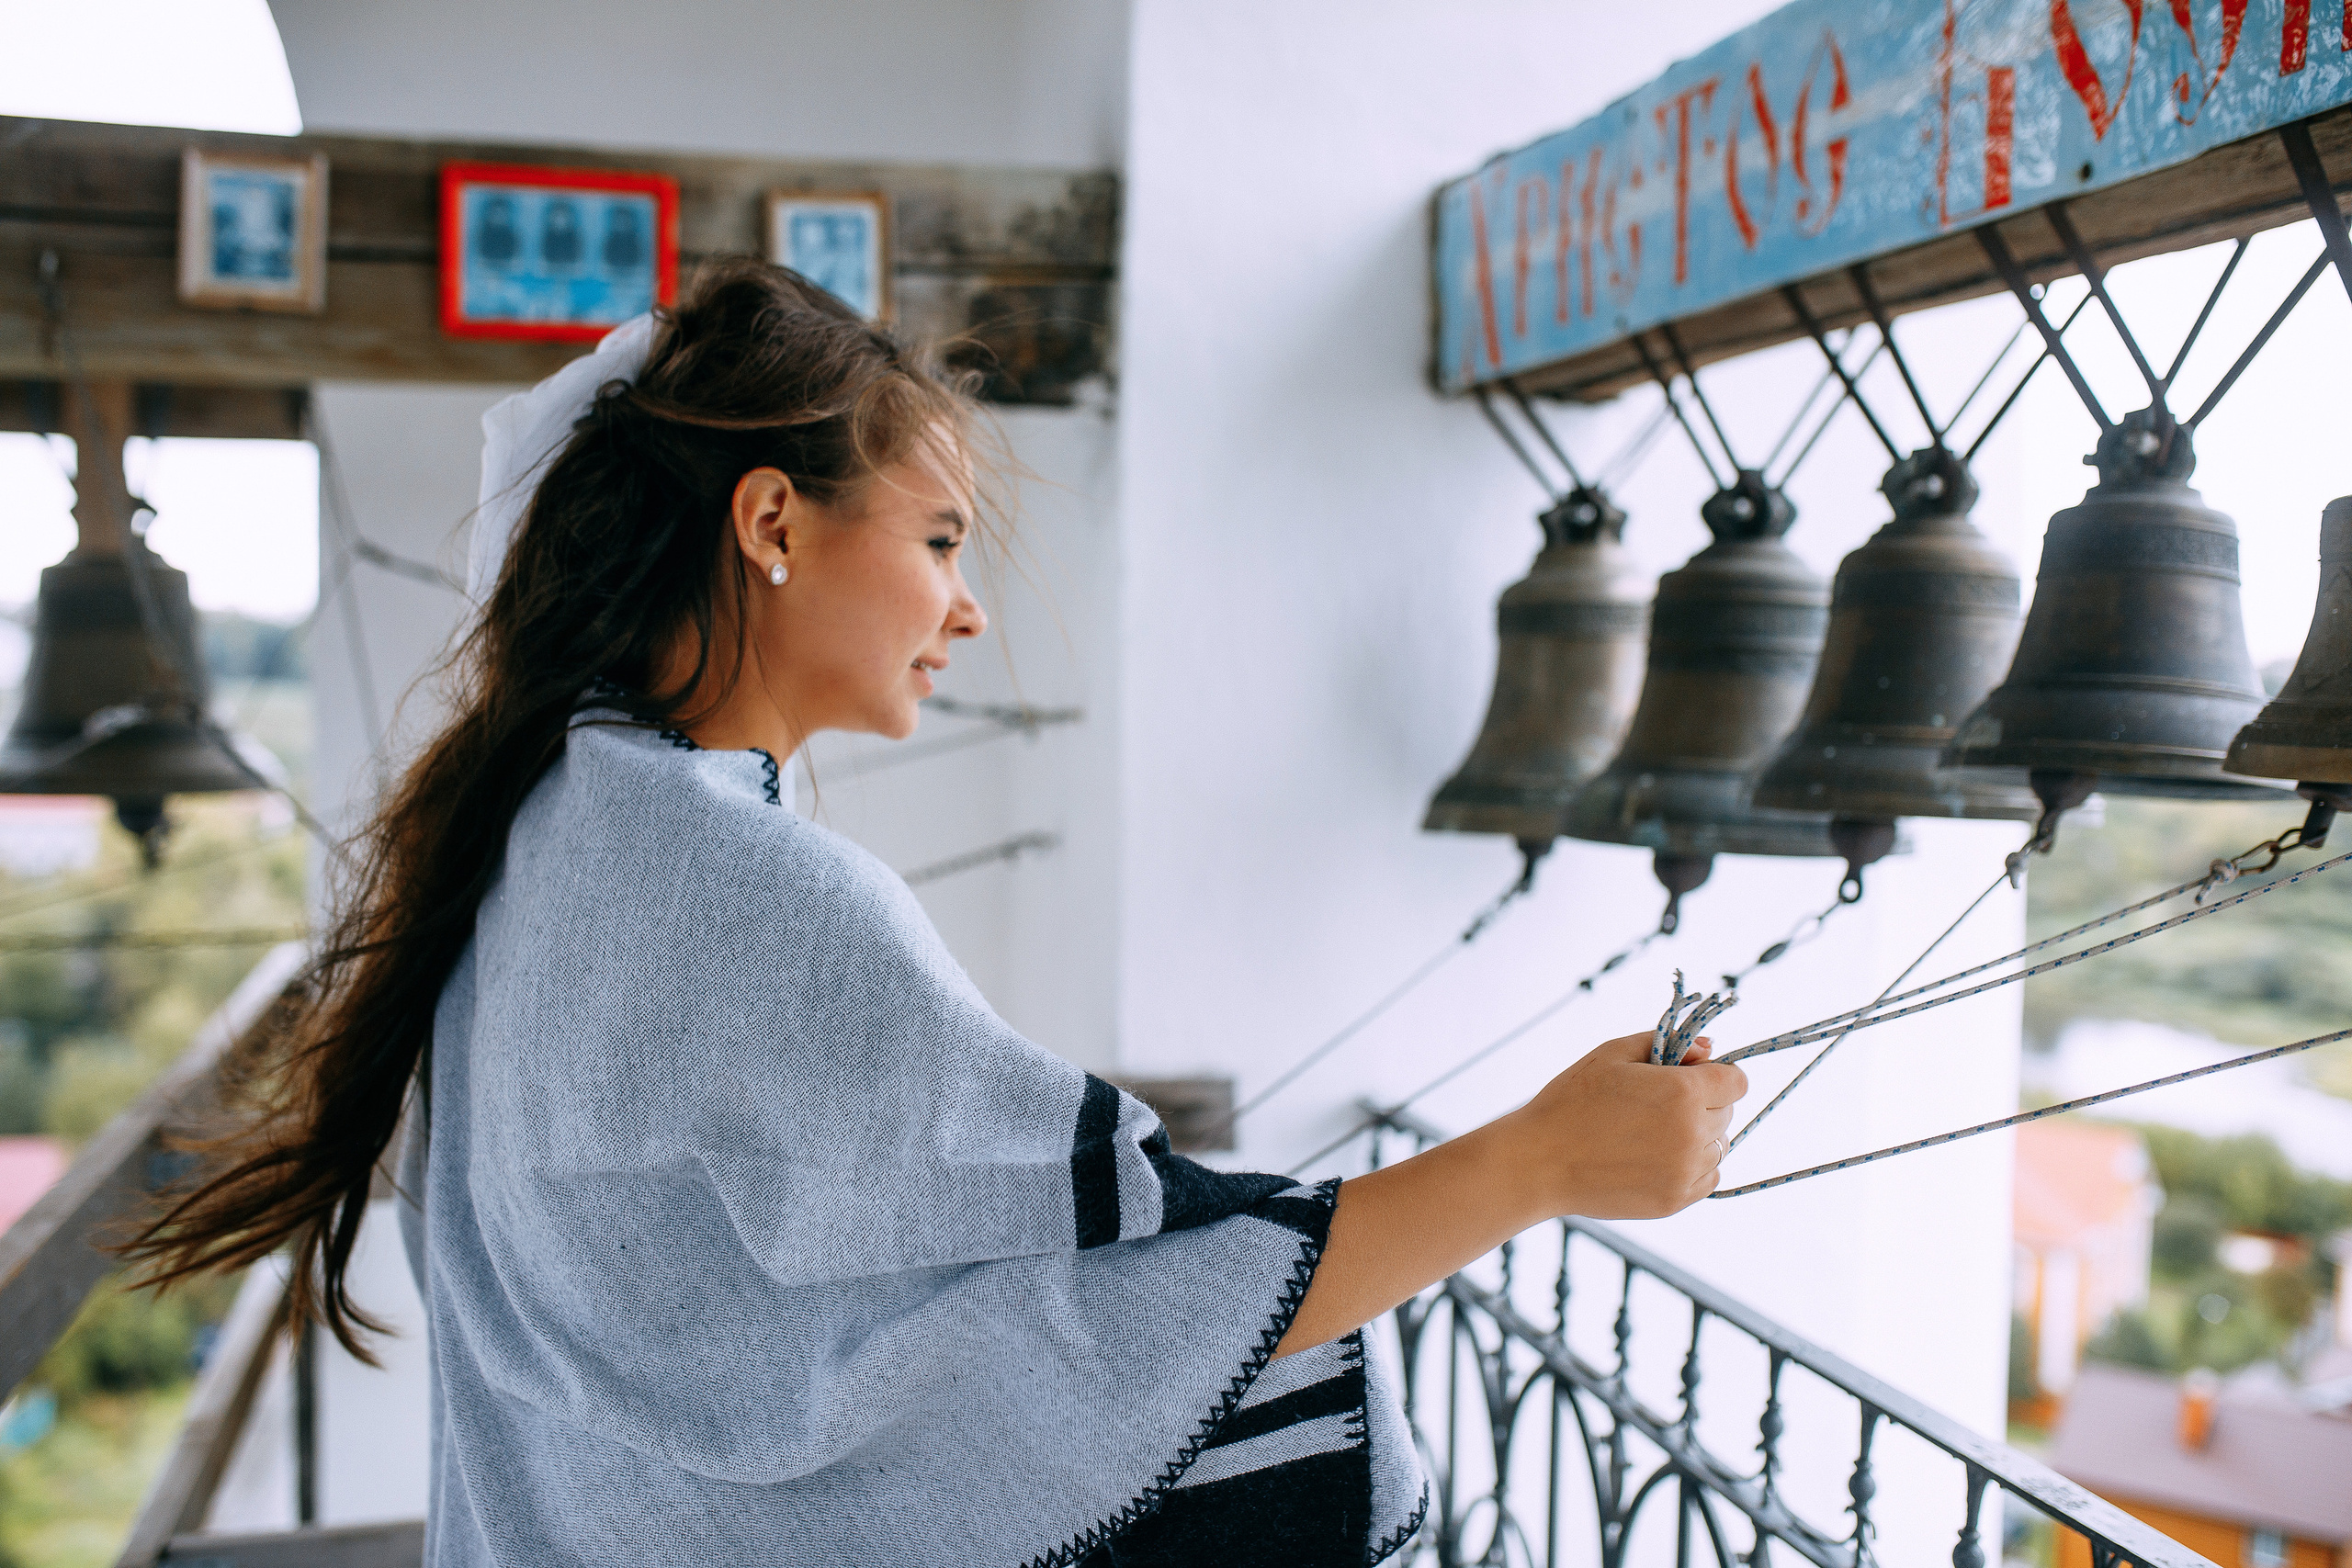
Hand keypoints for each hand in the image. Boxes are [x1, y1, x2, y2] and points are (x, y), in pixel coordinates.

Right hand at [1503, 1032, 1747, 1219]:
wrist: (1539, 1161)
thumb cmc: (1571, 1101)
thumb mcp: (1612, 1055)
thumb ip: (1666, 1044)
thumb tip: (1709, 1048)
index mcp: (1682, 1093)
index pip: (1737, 1081)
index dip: (1716, 1075)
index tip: (1691, 1077)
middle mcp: (1693, 1134)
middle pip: (1728, 1113)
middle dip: (1703, 1103)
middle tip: (1658, 1104)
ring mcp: (1685, 1171)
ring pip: (1719, 1147)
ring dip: (1698, 1136)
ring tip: (1652, 1133)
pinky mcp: (1674, 1201)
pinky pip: (1707, 1177)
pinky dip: (1691, 1165)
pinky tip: (1654, 1156)